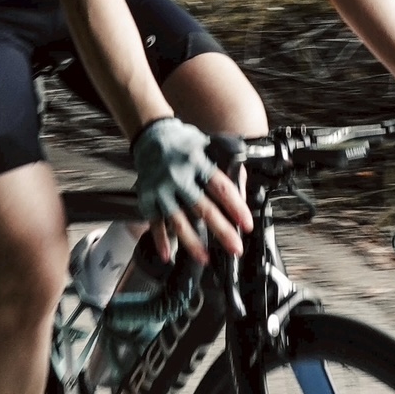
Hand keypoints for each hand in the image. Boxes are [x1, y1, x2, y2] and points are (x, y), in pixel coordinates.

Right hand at [131, 116, 252, 265]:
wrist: (150, 134)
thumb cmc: (183, 142)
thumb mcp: (208, 146)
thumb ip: (223, 167)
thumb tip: (241, 191)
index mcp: (198, 162)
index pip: (221, 188)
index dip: (236, 207)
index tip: (246, 225)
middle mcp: (179, 176)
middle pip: (203, 208)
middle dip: (221, 231)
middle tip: (235, 248)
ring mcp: (161, 188)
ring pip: (178, 220)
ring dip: (192, 242)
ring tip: (205, 259)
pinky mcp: (147, 196)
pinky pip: (155, 221)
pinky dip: (160, 239)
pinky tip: (167, 254)